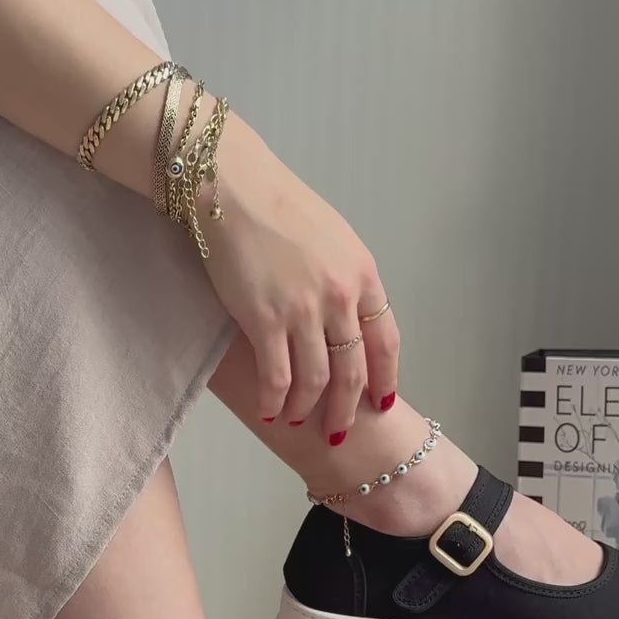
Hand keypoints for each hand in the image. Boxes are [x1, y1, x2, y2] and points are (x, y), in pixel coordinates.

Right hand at [202, 117, 399, 434]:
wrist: (232, 187)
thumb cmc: (276, 206)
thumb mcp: (331, 238)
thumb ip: (343, 278)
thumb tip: (344, 314)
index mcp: (363, 274)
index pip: (386, 340)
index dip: (386, 378)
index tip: (381, 402)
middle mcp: (340, 296)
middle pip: (353, 369)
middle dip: (347, 407)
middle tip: (338, 430)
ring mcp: (304, 310)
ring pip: (316, 380)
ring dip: (308, 409)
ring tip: (296, 420)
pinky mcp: (265, 319)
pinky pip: (278, 376)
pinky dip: (275, 400)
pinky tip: (269, 410)